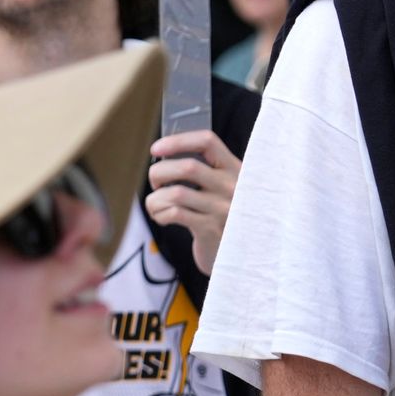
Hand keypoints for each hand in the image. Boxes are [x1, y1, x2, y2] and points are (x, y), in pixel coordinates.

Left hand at [145, 130, 242, 274]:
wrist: (240, 254)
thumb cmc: (221, 213)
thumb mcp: (221, 187)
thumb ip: (201, 170)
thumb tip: (161, 155)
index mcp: (235, 168)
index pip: (207, 141)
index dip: (177, 141)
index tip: (156, 148)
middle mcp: (233, 186)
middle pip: (187, 167)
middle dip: (158, 172)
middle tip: (155, 183)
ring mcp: (224, 209)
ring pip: (175, 193)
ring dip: (154, 198)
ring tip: (155, 203)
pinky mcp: (211, 230)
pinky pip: (174, 214)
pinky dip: (159, 213)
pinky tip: (162, 217)